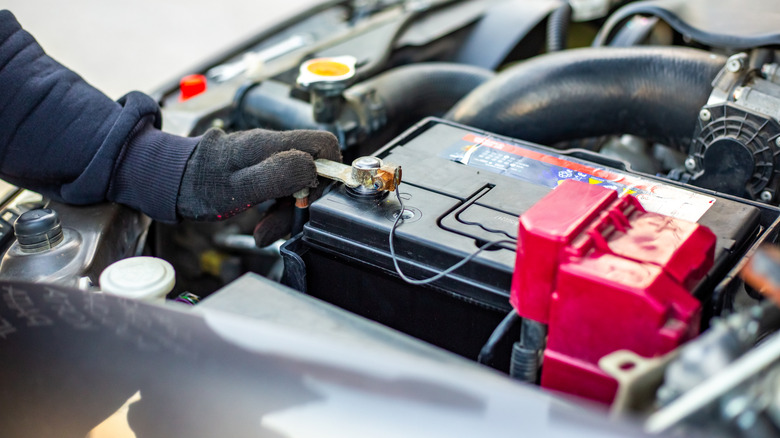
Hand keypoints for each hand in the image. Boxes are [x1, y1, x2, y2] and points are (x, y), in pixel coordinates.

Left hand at [176, 128, 340, 224]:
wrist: (169, 180)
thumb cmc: (197, 183)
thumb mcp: (238, 186)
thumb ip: (277, 175)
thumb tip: (312, 168)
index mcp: (271, 145)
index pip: (324, 144)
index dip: (329, 172)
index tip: (312, 199)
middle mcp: (273, 147)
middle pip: (314, 168)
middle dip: (306, 201)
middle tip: (286, 223)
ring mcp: (268, 158)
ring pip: (301, 182)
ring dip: (290, 212)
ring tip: (267, 229)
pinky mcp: (262, 170)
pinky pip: (284, 189)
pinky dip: (279, 211)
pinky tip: (264, 224)